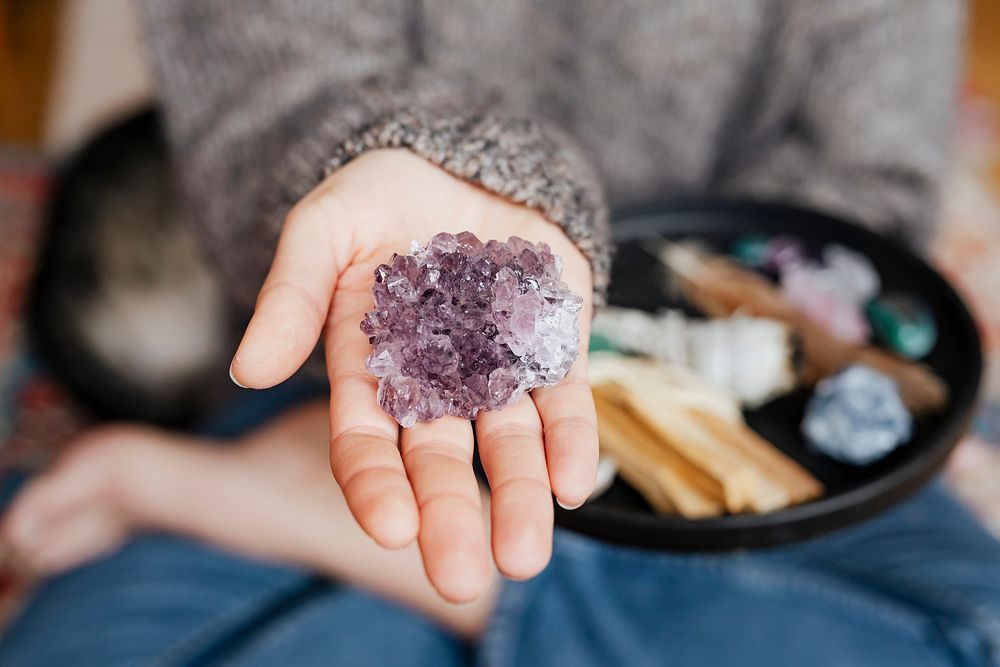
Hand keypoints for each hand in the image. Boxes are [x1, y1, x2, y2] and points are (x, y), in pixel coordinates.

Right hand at [230, 149, 597, 601]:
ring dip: (519, 497)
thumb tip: (250, 371)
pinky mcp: (551, 342)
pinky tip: (574, 484)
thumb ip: (292, 296)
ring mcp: (497, 366)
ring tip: (524, 555)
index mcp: (369, 363)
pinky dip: (571, 440)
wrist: (458, 160)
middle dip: (449, 515)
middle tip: (462, 575)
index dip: (375, 484)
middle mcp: (435, 380)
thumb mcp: (322, 229)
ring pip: (508, 443)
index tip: (390, 529)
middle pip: (440, 458)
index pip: (366, 439)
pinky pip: (564, 398)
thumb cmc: (377, 195)